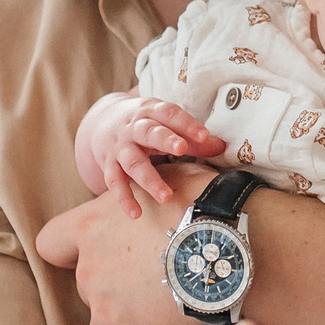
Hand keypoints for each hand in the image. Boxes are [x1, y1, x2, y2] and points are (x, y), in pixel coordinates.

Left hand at [36, 159, 217, 324]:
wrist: (233, 249)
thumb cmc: (205, 205)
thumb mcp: (167, 179)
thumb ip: (144, 191)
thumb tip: (153, 187)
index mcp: (91, 228)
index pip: (51, 243)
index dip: (71, 249)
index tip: (98, 252)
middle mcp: (90, 270)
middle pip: (87, 284)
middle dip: (113, 283)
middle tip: (153, 277)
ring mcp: (106, 307)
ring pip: (102, 321)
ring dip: (124, 316)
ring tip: (162, 309)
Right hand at [80, 93, 223, 216]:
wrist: (102, 122)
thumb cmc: (145, 124)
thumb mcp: (166, 123)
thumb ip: (192, 137)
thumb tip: (222, 147)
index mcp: (151, 111)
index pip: (169, 113)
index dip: (187, 123)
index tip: (204, 135)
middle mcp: (133, 128)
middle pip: (149, 132)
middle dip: (165, 139)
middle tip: (182, 149)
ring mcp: (120, 147)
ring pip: (133, 162)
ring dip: (149, 179)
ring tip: (165, 197)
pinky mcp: (109, 165)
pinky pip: (115, 183)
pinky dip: (125, 199)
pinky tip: (136, 213)